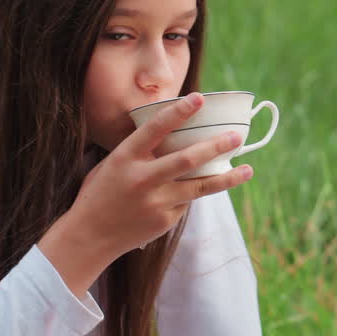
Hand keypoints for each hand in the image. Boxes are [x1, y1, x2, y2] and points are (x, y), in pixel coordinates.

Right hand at [41, 94, 254, 296]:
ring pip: (199, 187)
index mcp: (125, 158)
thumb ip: (140, 150)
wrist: (89, 237)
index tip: (199, 98)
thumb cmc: (101, 192)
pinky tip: (205, 187)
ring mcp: (156, 202)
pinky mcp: (165, 220)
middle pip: (186, 160)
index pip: (154, 129)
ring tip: (248, 169)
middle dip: (215, 146)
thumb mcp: (113, 164)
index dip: (178, 112)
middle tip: (236, 136)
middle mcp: (142, 179)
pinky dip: (196, 192)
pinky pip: (187, 201)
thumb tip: (174, 132)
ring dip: (226, 177)